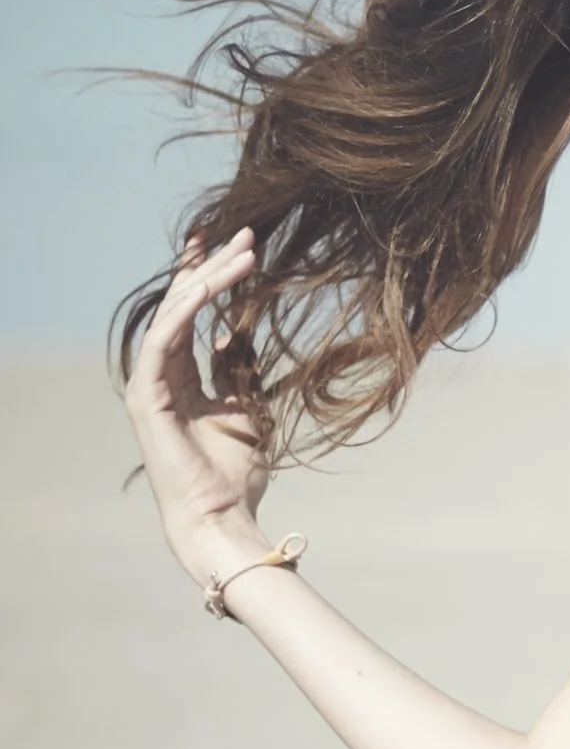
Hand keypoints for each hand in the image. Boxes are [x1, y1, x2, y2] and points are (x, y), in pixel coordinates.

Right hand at [125, 227, 273, 585]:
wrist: (221, 514)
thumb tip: (231, 334)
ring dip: (208, 280)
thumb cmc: (234, 472)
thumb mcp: (245, 408)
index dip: (210, 275)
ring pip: (174, 314)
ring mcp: (150, 383)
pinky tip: (210, 286)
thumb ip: (234, 370)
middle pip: (183, 304)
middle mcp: (161, 373)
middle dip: (212, 265)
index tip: (236, 243)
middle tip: (244, 234)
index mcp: (181, 375)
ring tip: (242, 253)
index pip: (192, 312)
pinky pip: (163, 341)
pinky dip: (186, 311)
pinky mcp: (146, 395)